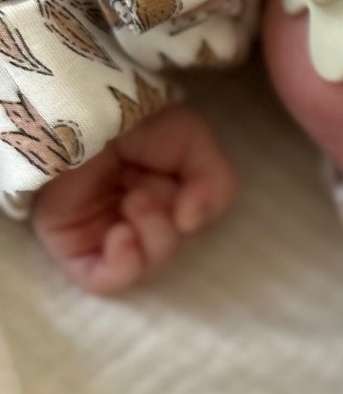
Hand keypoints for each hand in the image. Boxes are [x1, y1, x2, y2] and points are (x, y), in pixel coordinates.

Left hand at [32, 103, 237, 295]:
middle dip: (169, 222)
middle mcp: (133, 218)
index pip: (191, 227)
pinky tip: (123, 235)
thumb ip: (217, 184)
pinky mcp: (73, 247)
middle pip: (171, 248)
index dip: (197, 211)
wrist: (75, 111)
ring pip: (147, 266)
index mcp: (161, 196)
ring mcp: (102, 236)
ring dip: (153, 236)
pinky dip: (124, 266)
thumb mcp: (193, 140)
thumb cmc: (132, 118)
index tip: (187, 186)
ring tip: (134, 201)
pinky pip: (106, 281)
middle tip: (146, 191)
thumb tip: (191, 224)